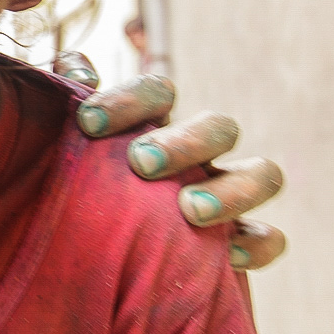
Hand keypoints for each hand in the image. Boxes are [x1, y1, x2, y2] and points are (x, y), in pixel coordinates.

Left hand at [57, 51, 288, 270]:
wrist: (86, 264)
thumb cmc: (74, 196)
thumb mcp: (63, 154)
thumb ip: (63, 107)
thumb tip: (76, 69)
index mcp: (154, 125)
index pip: (157, 92)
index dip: (129, 100)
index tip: (87, 123)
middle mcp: (198, 154)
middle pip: (218, 127)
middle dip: (184, 142)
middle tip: (141, 163)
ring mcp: (226, 196)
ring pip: (262, 174)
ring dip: (231, 189)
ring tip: (190, 210)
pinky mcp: (238, 244)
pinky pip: (270, 239)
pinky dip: (258, 244)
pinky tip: (228, 256)